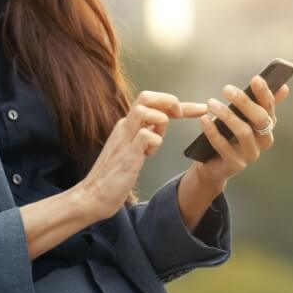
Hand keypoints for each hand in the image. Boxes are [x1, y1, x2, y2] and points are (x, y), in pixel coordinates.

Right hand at [80, 91, 207, 219]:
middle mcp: (124, 127)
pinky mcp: (127, 154)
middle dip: (169, 100)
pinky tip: (149, 154)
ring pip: (143, 110)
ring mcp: (124, 139)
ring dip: (160, 121)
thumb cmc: (113, 177)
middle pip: (146, 97)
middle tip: (182, 114)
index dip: (178, 103)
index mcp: (126, 126)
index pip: (151, 103)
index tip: (199, 109)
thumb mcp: (130, 150)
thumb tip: (155, 129)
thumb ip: (140, 137)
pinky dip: (155, 141)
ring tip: (158, 139)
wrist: (93, 196)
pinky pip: (145, 135)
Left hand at [194, 75, 290, 187]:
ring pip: (243, 132)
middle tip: (227, 89)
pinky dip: (213, 131)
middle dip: (244, 102)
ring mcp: (250, 154)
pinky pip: (224, 146)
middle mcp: (263, 141)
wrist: (213, 165)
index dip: (264, 93)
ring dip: (226, 115)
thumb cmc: (228, 137)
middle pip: (259, 118)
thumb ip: (259, 103)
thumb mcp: (243, 119)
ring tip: (211, 103)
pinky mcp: (235, 164)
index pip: (269, 108)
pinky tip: (204, 120)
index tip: (256, 78)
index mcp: (267, 127)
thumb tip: (283, 86)